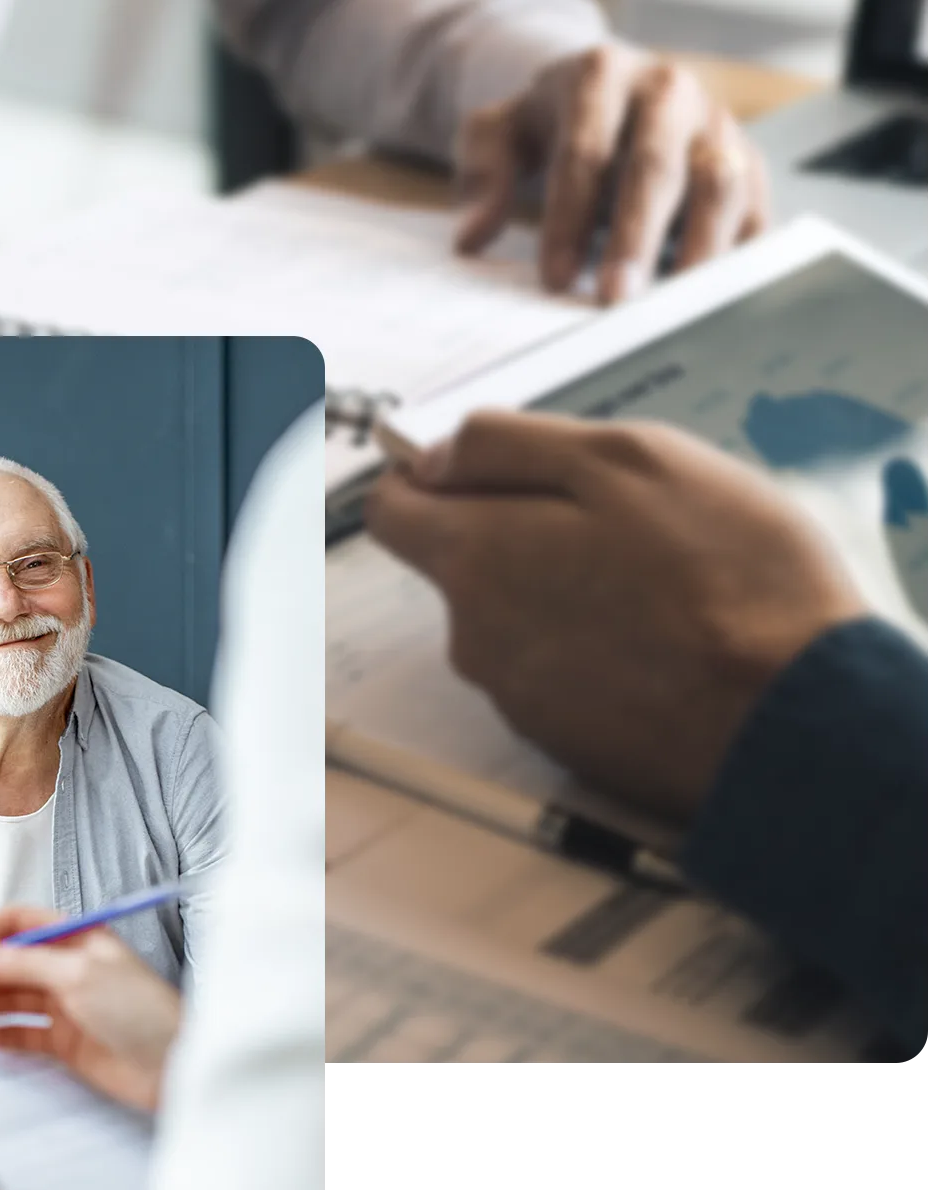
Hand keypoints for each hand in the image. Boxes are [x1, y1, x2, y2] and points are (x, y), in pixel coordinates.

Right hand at [0, 906, 182, 1113]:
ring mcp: (67, 1004)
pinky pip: (24, 1032)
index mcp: (77, 937)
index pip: (20, 923)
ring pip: (13, 997)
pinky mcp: (67, 1041)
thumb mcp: (77, 974)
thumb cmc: (141, 1011)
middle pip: (10, 961)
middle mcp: (69, 967)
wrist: (173, 1067)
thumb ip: (22, 962)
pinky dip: (2, 1033)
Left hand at [363, 412, 865, 820]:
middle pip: (462, 562)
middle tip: (622, 524)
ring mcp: (516, 697)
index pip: (391, 510)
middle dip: (521, 532)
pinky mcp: (564, 742)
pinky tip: (668, 641)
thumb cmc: (728, 582)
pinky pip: (561, 672)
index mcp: (474, 558)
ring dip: (569, 590)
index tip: (489, 470)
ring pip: (518, 616)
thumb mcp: (626, 460)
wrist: (798, 723)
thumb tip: (435, 458)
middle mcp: (473, 636)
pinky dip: (598, 649)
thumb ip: (509, 446)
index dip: (433, 477)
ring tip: (663, 585)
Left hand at [455, 44, 769, 303]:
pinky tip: (714, 299)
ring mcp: (715, 122)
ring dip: (698, 249)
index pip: (584, 152)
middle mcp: (667, 90)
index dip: (570, 218)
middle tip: (616, 301)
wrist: (608, 90)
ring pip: (720, 182)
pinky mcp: (749, 159)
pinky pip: (755, 206)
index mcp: (599, 74)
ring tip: (672, 308)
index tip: (555, 277)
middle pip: (656, 167)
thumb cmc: (548, 124)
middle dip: (635, 238)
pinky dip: (740, 254)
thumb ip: (481, 178)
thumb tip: (471, 238)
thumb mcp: (497, 135)